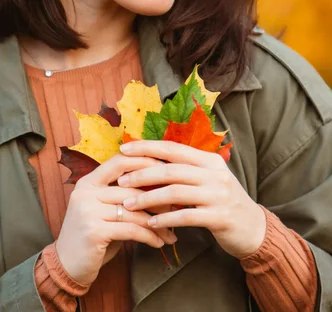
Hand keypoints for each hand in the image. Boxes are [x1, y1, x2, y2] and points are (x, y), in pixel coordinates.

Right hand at [56, 154, 177, 285]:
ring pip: (133, 210)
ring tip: (172, 232)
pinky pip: (130, 230)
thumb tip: (159, 187)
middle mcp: (86, 192)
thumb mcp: (103, 209)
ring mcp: (88, 210)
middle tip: (177, 207)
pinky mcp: (94, 231)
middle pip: (131, 188)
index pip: (119, 161)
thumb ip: (122, 196)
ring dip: (157, 222)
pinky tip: (159, 242)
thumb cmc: (92, 236)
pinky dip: (149, 236)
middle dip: (158, 198)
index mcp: (88, 181)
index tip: (167, 169)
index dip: (144, 162)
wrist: (65, 266)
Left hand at [117, 141, 266, 258]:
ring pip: (176, 192)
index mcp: (209, 160)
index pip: (172, 148)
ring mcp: (218, 195)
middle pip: (171, 169)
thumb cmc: (221, 201)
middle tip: (121, 180)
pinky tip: (150, 223)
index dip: (146, 147)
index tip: (123, 150)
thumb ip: (184, 169)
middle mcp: (214, 173)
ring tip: (128, 204)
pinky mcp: (220, 217)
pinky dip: (166, 219)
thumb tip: (149, 159)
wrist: (254, 228)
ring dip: (148, 198)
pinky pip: (186, 216)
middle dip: (142, 173)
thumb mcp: (207, 178)